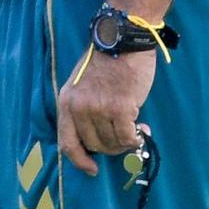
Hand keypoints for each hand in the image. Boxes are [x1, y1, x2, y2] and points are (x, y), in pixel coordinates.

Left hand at [57, 48, 155, 176]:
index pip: (67, 143)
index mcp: (66, 103)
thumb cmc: (105, 60)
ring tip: (136, 128)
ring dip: (126, 141)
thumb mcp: (81, 84)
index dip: (80, 161)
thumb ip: (84, 109)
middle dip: (111, 147)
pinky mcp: (120, 108)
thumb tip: (98, 138)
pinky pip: (128, 137)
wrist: (123, 40)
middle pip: (94, 145)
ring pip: (113, 143)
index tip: (92, 169)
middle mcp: (79, 109)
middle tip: (124, 137)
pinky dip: (137, 138)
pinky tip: (143, 129)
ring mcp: (99, 109)